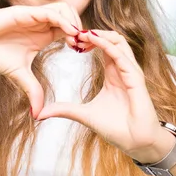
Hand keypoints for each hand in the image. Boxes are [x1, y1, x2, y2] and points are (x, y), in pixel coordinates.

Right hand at [0, 3, 88, 112]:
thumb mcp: (19, 76)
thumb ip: (32, 90)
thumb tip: (38, 114)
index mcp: (43, 34)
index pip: (70, 29)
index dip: (80, 38)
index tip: (84, 51)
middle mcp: (40, 23)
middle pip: (72, 16)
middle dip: (82, 28)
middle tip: (84, 45)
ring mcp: (33, 16)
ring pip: (64, 9)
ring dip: (74, 21)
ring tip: (76, 38)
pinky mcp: (23, 12)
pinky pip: (48, 12)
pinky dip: (62, 20)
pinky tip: (68, 32)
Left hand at [36, 30, 175, 162]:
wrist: (136, 143)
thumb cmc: (117, 128)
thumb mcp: (84, 115)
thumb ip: (65, 109)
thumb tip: (40, 113)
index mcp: (113, 74)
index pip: (103, 47)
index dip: (88, 40)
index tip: (70, 39)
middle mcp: (123, 69)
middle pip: (112, 39)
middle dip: (93, 32)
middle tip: (73, 32)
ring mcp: (130, 72)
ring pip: (118, 42)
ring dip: (100, 34)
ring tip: (81, 33)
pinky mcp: (135, 79)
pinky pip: (121, 56)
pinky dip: (106, 45)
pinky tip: (92, 40)